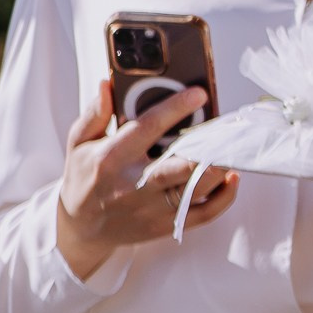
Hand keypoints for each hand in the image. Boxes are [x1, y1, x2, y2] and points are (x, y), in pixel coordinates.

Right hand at [56, 78, 237, 281]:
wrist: (80, 228)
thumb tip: (108, 84)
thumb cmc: (85, 179)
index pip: (146, 129)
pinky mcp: (165, 225)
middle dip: (207, 148)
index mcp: (111, 159)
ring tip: (233, 147)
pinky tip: (232, 176)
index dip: (175, 109)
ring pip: (196, 189)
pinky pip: (204, 213)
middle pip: (178, 167)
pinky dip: (224, 196)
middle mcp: (133, 185)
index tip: (199, 94)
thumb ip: (96, 114)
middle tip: (228, 127)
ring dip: (221, 168)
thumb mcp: (80, 143)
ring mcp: (151, 209)